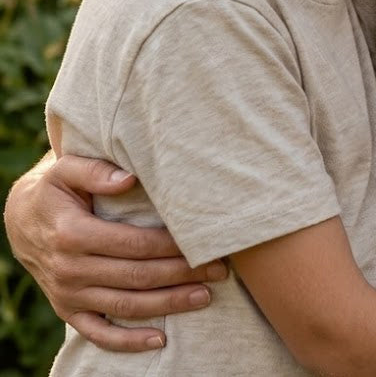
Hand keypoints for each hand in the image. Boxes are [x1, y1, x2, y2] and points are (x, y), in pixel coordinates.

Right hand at [3, 153, 225, 351]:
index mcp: (73, 234)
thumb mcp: (67, 169)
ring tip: (205, 297)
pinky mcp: (67, 310)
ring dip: (167, 304)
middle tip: (219, 269)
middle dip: (181, 274)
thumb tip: (130, 177)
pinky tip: (160, 341)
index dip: (171, 246)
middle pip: (136, 276)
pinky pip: (98, 333)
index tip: (203, 242)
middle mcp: (70, 269)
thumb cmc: (56, 188)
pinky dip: (128, 341)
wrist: (21, 219)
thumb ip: (96, 171)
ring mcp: (68, 294)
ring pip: (125, 305)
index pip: (133, 244)